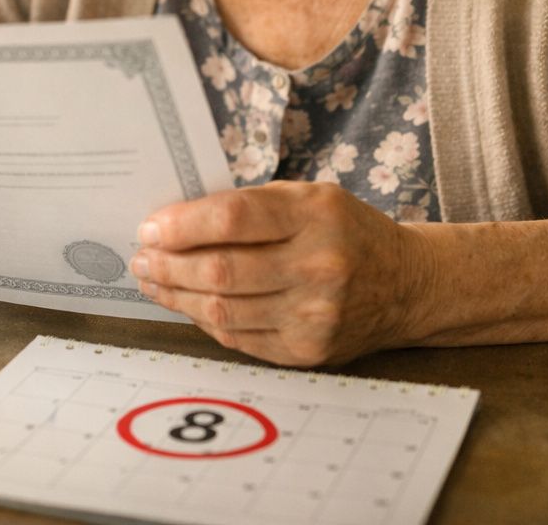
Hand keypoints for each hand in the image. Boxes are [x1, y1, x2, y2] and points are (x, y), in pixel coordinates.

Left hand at [129, 182, 424, 365]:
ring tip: (151, 280)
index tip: (150, 227)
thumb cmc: (345, 232)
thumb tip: (175, 221)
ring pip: (222, 311)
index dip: (181, 225)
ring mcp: (314, 316)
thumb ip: (249, 205)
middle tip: (141, 257)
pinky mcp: (306, 351)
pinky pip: (238, 337)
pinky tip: (185, 303)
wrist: (406, 285)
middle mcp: (319, 267)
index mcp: (316, 216)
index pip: (232, 219)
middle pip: (221, 271)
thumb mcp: (307, 198)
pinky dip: (203, 320)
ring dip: (175, 296)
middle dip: (167, 264)